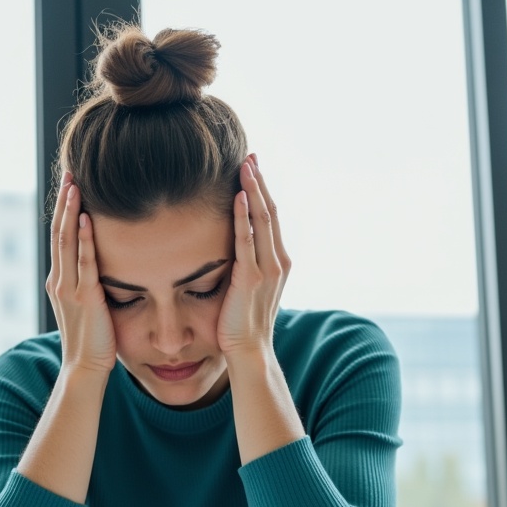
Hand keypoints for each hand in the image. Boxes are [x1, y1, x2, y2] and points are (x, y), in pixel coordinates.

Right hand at [46, 173, 116, 374]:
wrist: (85, 368)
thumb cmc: (94, 341)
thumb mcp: (90, 306)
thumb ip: (91, 285)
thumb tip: (104, 267)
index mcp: (60, 281)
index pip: (60, 237)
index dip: (63, 209)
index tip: (70, 184)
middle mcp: (59, 280)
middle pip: (59, 231)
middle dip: (64, 201)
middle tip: (69, 172)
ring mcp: (69, 288)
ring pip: (66, 241)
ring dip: (71, 211)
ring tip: (75, 184)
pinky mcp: (84, 297)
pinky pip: (84, 262)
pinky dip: (85, 238)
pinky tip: (87, 218)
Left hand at [217, 155, 290, 359]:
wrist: (249, 351)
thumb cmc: (241, 322)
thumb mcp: (246, 286)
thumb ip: (244, 264)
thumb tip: (229, 245)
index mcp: (278, 261)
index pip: (270, 217)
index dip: (262, 191)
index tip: (252, 167)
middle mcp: (278, 260)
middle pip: (269, 211)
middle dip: (260, 182)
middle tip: (250, 155)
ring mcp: (268, 269)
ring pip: (262, 220)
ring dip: (253, 190)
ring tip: (245, 165)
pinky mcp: (252, 277)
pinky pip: (247, 240)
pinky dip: (243, 216)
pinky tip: (239, 196)